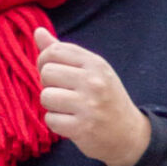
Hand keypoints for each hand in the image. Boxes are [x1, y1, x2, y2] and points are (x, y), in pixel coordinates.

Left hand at [34, 27, 151, 165]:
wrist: (129, 134)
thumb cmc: (106, 98)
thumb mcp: (92, 70)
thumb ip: (65, 52)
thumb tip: (38, 32)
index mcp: (95, 63)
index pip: (54, 51)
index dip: (44, 62)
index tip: (54, 74)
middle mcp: (93, 81)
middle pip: (47, 72)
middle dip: (49, 85)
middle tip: (64, 94)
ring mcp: (88, 105)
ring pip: (46, 96)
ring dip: (51, 106)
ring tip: (67, 109)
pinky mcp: (82, 128)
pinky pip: (51, 120)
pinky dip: (56, 123)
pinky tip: (70, 123)